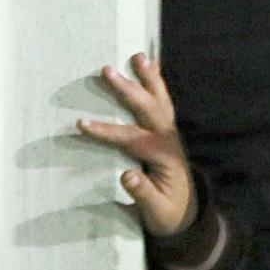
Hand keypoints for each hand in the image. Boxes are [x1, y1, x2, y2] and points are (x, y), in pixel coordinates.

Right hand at [77, 53, 197, 237]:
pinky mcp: (167, 132)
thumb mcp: (156, 212)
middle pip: (150, 111)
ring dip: (149, 79)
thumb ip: (143, 194)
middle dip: (129, 90)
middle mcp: (169, 140)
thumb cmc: (168, 213)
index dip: (109, 132)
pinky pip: (163, 103)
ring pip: (160, 101)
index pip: (134, 139)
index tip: (82, 124)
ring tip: (139, 56)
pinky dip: (157, 84)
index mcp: (164, 158)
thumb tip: (126, 175)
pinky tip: (152, 65)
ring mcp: (170, 134)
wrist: (188, 212)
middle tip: (107, 70)